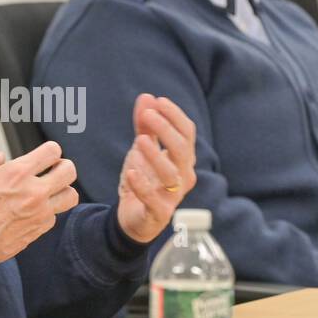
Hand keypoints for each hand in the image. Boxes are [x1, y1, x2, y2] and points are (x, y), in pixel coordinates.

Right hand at [0, 141, 78, 270]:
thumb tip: (1, 157)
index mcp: (17, 173)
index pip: (52, 151)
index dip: (51, 151)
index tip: (45, 156)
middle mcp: (34, 192)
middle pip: (69, 171)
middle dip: (63, 167)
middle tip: (53, 171)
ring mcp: (39, 212)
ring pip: (71, 196)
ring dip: (62, 191)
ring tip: (50, 192)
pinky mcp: (38, 230)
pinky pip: (54, 217)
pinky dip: (47, 213)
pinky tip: (32, 212)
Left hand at [116, 94, 196, 243]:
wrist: (134, 220)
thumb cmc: (144, 182)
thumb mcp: (142, 150)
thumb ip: (145, 126)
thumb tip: (146, 97)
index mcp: (183, 159)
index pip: (187, 133)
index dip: (174, 115)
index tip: (157, 100)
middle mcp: (183, 176)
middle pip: (182, 149)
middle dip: (165, 129)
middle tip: (147, 114)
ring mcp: (173, 196)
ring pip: (170, 174)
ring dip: (155, 155)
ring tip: (139, 141)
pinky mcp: (158, 213)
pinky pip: (153, 200)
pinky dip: (142, 185)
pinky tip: (130, 172)